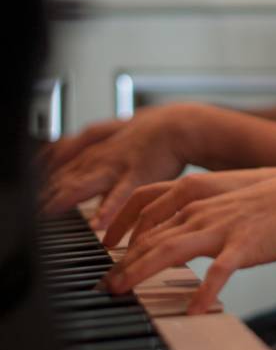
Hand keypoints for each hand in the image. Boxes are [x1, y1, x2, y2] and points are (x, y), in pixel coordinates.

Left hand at [40, 105, 195, 227]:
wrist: (177, 125)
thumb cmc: (146, 136)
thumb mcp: (111, 139)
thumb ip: (89, 153)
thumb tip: (67, 165)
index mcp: (92, 153)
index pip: (56, 172)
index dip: (39, 187)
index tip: (25, 202)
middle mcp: (98, 159)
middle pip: (63, 179)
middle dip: (43, 197)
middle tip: (29, 213)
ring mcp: (115, 167)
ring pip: (84, 185)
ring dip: (64, 199)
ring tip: (48, 214)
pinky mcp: (136, 176)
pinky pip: (120, 195)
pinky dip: (108, 209)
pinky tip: (98, 224)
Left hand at [101, 168, 275, 313]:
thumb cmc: (268, 202)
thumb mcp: (224, 205)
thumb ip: (195, 220)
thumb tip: (172, 244)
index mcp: (195, 199)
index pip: (146, 216)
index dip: (122, 236)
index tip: (107, 257)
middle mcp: (201, 211)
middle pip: (151, 236)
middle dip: (123, 262)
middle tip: (105, 286)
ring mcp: (221, 227)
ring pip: (171, 248)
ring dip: (143, 271)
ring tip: (125, 292)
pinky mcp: (243, 245)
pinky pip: (218, 271)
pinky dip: (203, 291)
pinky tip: (195, 310)